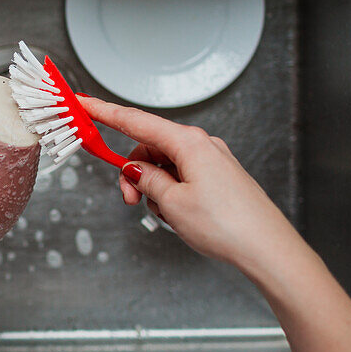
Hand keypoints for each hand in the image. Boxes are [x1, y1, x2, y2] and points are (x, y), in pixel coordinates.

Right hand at [78, 95, 299, 271]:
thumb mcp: (172, 203)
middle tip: (131, 200)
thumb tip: (134, 169)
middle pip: (149, 147)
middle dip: (133, 172)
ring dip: (153, 187)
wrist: (267, 249)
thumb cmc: (228, 225)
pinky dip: (170, 192)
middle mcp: (202, 145)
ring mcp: (212, 161)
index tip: (83, 102)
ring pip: (164, 165)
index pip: (135, 121)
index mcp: (189, 142)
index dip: (104, 112)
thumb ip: (146, 180)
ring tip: (163, 214)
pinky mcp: (219, 177)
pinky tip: (178, 215)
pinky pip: (181, 176)